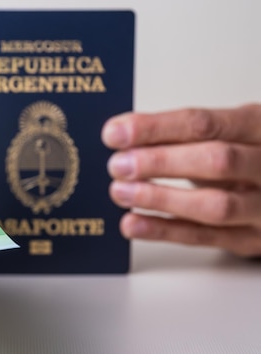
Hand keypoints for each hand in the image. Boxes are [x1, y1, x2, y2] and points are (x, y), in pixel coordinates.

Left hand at [102, 105, 260, 256]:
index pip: (204, 123)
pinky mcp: (253, 239)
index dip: (155, 128)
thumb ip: (178, 134)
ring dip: (160, 199)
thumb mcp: (222, 134)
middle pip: (217, 161)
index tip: (116, 133)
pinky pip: (206, 237)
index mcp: (259, 126)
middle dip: (160, 162)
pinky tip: (133, 223)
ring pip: (216, 205)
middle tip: (119, 165)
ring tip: (121, 192)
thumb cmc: (244, 156)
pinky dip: (165, 231)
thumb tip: (120, 135)